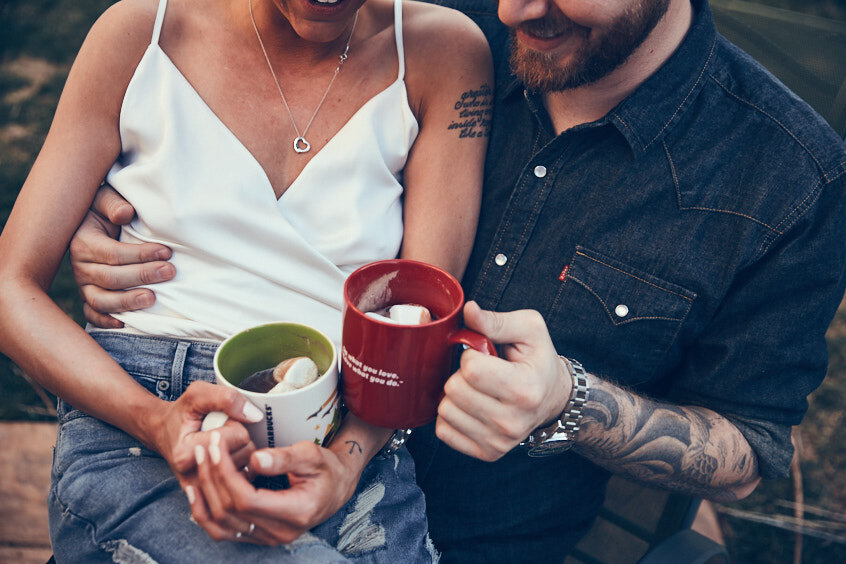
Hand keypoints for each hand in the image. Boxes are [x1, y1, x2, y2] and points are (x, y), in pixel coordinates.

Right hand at [69, 183, 174, 327]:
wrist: (90, 222)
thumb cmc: (104, 210)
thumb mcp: (104, 199)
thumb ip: (113, 204)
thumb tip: (126, 214)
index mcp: (83, 242)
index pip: (113, 254)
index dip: (140, 255)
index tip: (166, 252)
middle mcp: (80, 266)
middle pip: (110, 278)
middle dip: (142, 276)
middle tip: (169, 272)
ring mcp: (84, 284)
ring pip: (100, 300)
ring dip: (127, 302)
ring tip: (152, 299)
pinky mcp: (88, 296)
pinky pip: (92, 314)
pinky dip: (105, 321)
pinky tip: (125, 324)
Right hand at [145, 381, 262, 479]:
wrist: (164, 432)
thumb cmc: (181, 413)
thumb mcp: (197, 395)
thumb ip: (225, 398)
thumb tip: (255, 415)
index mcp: (186, 454)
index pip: (238, 436)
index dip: (234, 423)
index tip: (217, 421)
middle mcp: (194, 478)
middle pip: (247, 452)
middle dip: (240, 438)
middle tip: (220, 432)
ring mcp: (205, 490)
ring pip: (250, 466)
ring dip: (241, 451)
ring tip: (222, 444)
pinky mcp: (214, 495)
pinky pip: (246, 478)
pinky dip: (242, 465)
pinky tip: (227, 457)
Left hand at [189, 433, 359, 544]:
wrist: (334, 488)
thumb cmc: (325, 468)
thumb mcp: (311, 455)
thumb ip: (284, 458)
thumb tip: (255, 459)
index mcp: (296, 512)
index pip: (247, 499)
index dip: (226, 473)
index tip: (217, 445)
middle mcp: (280, 532)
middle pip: (230, 510)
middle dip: (212, 476)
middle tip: (205, 446)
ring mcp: (267, 538)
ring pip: (221, 524)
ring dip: (204, 492)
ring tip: (199, 461)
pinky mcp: (257, 537)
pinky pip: (222, 531)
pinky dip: (204, 512)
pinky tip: (196, 490)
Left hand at [435, 301, 572, 460]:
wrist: (553, 398)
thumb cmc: (538, 360)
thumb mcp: (528, 329)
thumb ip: (496, 320)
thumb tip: (469, 310)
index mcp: (525, 389)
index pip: (471, 369)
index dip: (470, 354)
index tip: (485, 355)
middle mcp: (512, 422)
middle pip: (454, 390)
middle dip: (461, 374)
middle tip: (481, 373)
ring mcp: (499, 442)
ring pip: (445, 411)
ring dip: (455, 395)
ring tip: (477, 390)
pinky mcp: (487, 453)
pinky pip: (444, 431)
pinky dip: (452, 415)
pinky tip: (470, 407)